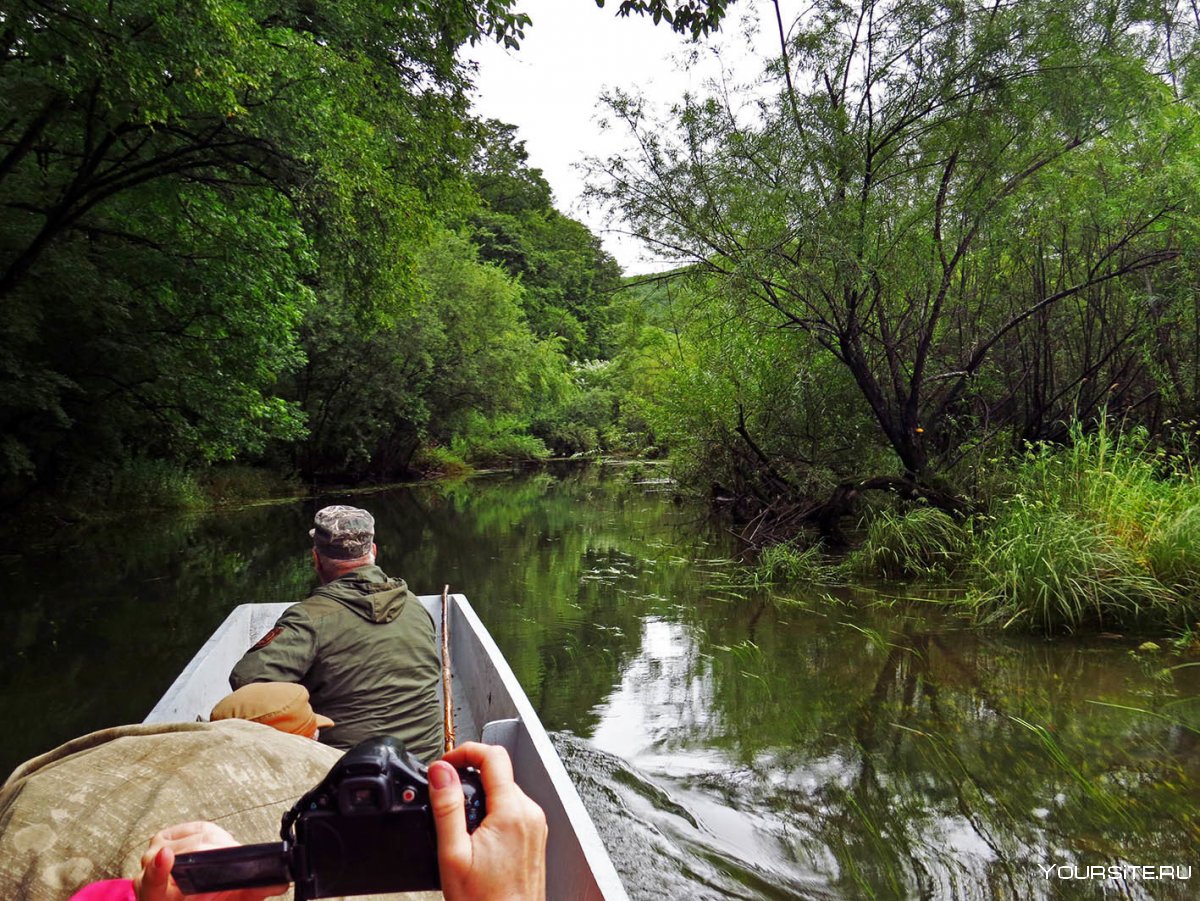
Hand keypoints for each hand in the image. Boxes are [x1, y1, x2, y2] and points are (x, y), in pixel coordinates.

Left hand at [133, 821, 286, 900]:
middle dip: (217, 853)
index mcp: (157, 897)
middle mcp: (148, 876)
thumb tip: (278, 882)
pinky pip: (194, 826)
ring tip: (229, 855)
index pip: (153, 882)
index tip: (166, 855)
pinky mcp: (163, 838)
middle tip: (236, 861)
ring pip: (194, 836)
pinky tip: (220, 843)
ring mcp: (153, 854)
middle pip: (187, 853)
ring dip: (218, 842)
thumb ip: (249, 894)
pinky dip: (212, 833)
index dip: (159, 869)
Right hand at [429, 742, 547, 900]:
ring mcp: (535, 824)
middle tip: (447, 803)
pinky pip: (512, 809)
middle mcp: (530, 813)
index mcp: (512, 812)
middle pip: (498, 772)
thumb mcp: (453, 853)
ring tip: (461, 830)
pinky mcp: (535, 835)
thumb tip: (440, 770)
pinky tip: (478, 840)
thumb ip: (447, 806)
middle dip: (469, 779)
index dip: (464, 751)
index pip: (493, 755)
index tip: (445, 763)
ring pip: (504, 791)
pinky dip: (492, 813)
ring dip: (480, 798)